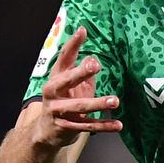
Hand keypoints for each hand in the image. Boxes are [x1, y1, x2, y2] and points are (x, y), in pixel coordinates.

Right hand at [31, 28, 122, 148]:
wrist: (46, 131)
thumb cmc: (65, 102)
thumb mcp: (74, 86)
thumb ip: (84, 72)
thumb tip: (92, 58)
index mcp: (57, 77)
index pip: (64, 58)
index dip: (73, 44)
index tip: (82, 31)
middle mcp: (53, 91)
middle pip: (66, 80)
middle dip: (80, 73)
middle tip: (95, 65)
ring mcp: (58, 110)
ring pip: (79, 106)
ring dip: (97, 103)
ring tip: (115, 100)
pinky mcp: (66, 126)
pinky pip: (87, 126)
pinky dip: (103, 125)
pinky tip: (118, 124)